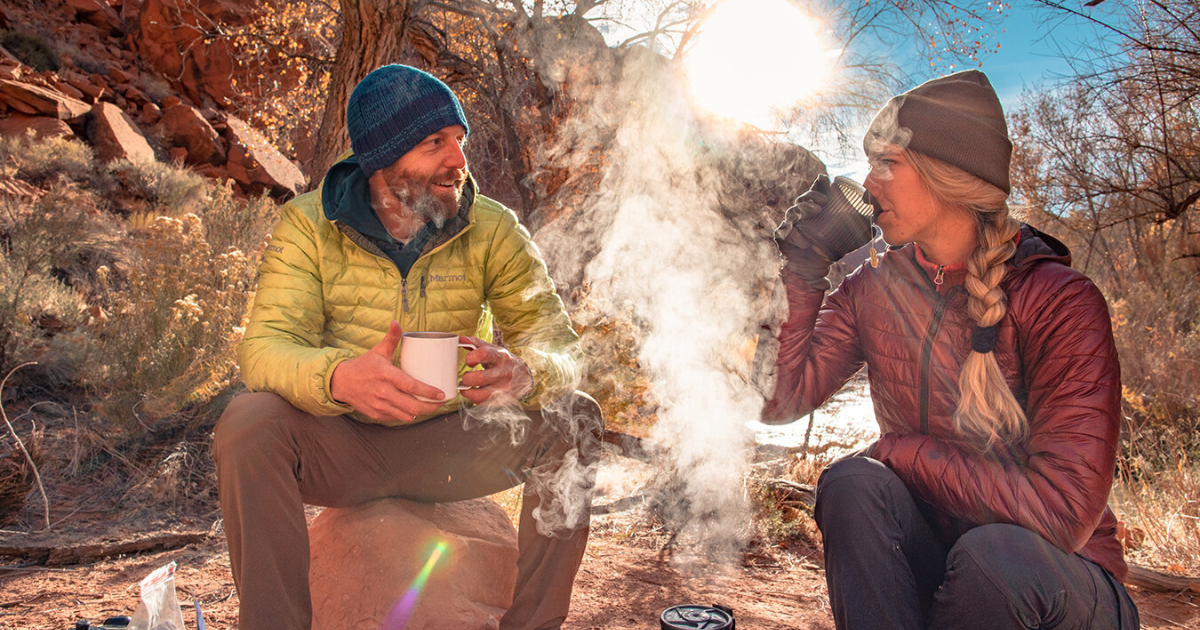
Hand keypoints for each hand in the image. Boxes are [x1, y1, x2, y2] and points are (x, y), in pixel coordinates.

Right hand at [329, 321, 446, 423]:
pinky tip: (413, 408)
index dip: (429, 392)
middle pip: (413, 406)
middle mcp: (382, 392)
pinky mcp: (376, 415)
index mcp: (386, 375)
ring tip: (430, 405)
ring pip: (407, 415)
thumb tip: (397, 322)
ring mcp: (379, 406)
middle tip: (441, 402)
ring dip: (421, 412)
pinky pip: (397, 418)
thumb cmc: (363, 366)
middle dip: (431, 407)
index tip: (442, 394)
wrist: (341, 382)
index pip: (411, 386)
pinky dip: (407, 415)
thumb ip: (391, 338)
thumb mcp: (378, 351)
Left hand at [457, 336, 533, 404]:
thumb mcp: (494, 350)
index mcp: (500, 356)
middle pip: (479, 378)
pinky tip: (476, 393)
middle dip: (467, 378)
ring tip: (467, 387)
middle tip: (466, 377)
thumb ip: (477, 344)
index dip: (471, 357)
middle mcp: (503, 373)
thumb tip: (462, 339)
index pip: (482, 354)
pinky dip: (475, 399)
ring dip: (467, 392)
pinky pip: (482, 404)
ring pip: (479, 395)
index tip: (469, 361)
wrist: (524, 377)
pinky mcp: (501, 401)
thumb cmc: (504, 361)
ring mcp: (503, 389)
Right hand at [776, 174, 872, 266]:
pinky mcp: (781, 238)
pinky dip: (793, 233)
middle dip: (812, 196)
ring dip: (803, 208)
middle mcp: (800, 218)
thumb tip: (876, 229)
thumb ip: (858, 237)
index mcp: (812, 215)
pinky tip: (802, 239)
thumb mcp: (843, 243)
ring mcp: (789, 227)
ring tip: (816, 209)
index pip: (813, 197)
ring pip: (792, 212)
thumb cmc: (824, 255)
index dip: (818, 188)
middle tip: (824, 200)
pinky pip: (784, 231)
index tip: (827, 182)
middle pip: (802, 200)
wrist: (809, 273)